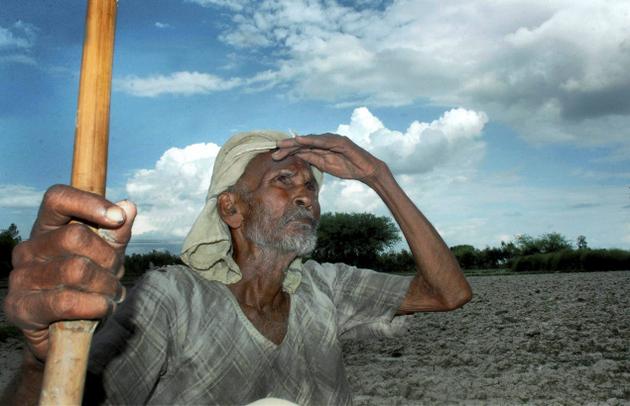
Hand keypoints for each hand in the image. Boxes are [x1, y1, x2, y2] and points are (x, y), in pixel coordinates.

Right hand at [3, 185, 135, 360]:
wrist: (63, 332)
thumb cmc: (87, 286)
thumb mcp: (107, 256)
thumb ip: (117, 233)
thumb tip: (128, 206)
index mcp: (46, 228)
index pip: (58, 198)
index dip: (89, 202)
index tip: (118, 218)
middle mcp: (28, 248)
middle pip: (76, 236)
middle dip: (109, 257)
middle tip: (117, 274)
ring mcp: (21, 277)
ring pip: (77, 270)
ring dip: (107, 285)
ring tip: (112, 294)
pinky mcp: (20, 307)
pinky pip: (68, 301)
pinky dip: (97, 306)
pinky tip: (103, 308)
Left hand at [273, 133, 385, 183]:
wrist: (366, 169)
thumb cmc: (347, 167)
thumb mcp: (325, 165)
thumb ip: (313, 159)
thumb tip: (298, 156)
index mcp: (320, 148)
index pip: (302, 148)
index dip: (288, 151)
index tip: (275, 156)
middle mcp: (324, 141)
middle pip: (303, 143)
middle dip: (288, 146)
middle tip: (274, 149)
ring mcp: (332, 139)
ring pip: (311, 139)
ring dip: (296, 141)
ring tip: (283, 143)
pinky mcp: (340, 141)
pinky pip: (323, 140)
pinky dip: (311, 139)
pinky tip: (300, 140)